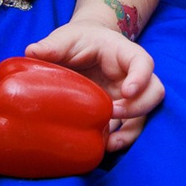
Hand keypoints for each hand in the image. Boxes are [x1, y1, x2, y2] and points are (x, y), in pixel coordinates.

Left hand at [27, 16, 165, 152]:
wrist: (81, 49)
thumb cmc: (78, 41)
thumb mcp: (66, 38)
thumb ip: (53, 45)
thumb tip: (32, 52)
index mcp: (124, 54)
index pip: (143, 63)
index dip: (141, 77)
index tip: (127, 91)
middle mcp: (132, 77)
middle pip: (153, 92)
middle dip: (138, 108)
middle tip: (113, 113)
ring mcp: (127, 96)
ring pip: (145, 114)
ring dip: (131, 131)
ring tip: (110, 143)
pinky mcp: (118, 112)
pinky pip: (127, 128)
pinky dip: (119, 139)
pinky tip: (102, 147)